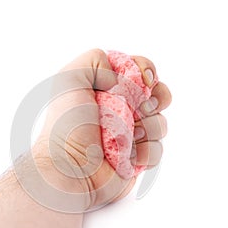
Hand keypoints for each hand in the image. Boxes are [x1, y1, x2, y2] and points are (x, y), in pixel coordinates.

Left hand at [18, 49, 170, 211]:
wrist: (69, 167)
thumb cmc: (67, 124)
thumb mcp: (70, 79)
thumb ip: (94, 59)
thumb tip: (122, 76)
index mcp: (108, 91)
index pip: (139, 71)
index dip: (146, 71)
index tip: (143, 79)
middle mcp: (121, 111)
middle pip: (157, 95)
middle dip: (157, 97)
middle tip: (142, 106)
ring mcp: (130, 135)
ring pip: (160, 123)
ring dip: (148, 127)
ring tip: (128, 135)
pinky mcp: (136, 158)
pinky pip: (157, 150)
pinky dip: (145, 152)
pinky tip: (128, 156)